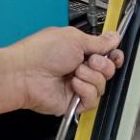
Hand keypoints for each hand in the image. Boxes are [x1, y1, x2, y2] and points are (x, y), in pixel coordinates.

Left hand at [6, 27, 123, 114]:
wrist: (24, 74)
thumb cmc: (41, 52)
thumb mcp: (74, 38)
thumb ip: (98, 41)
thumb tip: (114, 37)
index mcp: (79, 51)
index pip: (106, 56)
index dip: (113, 56)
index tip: (114, 54)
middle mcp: (80, 69)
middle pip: (108, 71)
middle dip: (103, 65)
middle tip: (90, 61)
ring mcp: (78, 86)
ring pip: (102, 85)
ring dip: (91, 76)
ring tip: (75, 72)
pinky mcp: (74, 103)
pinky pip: (93, 100)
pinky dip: (85, 90)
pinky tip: (73, 84)